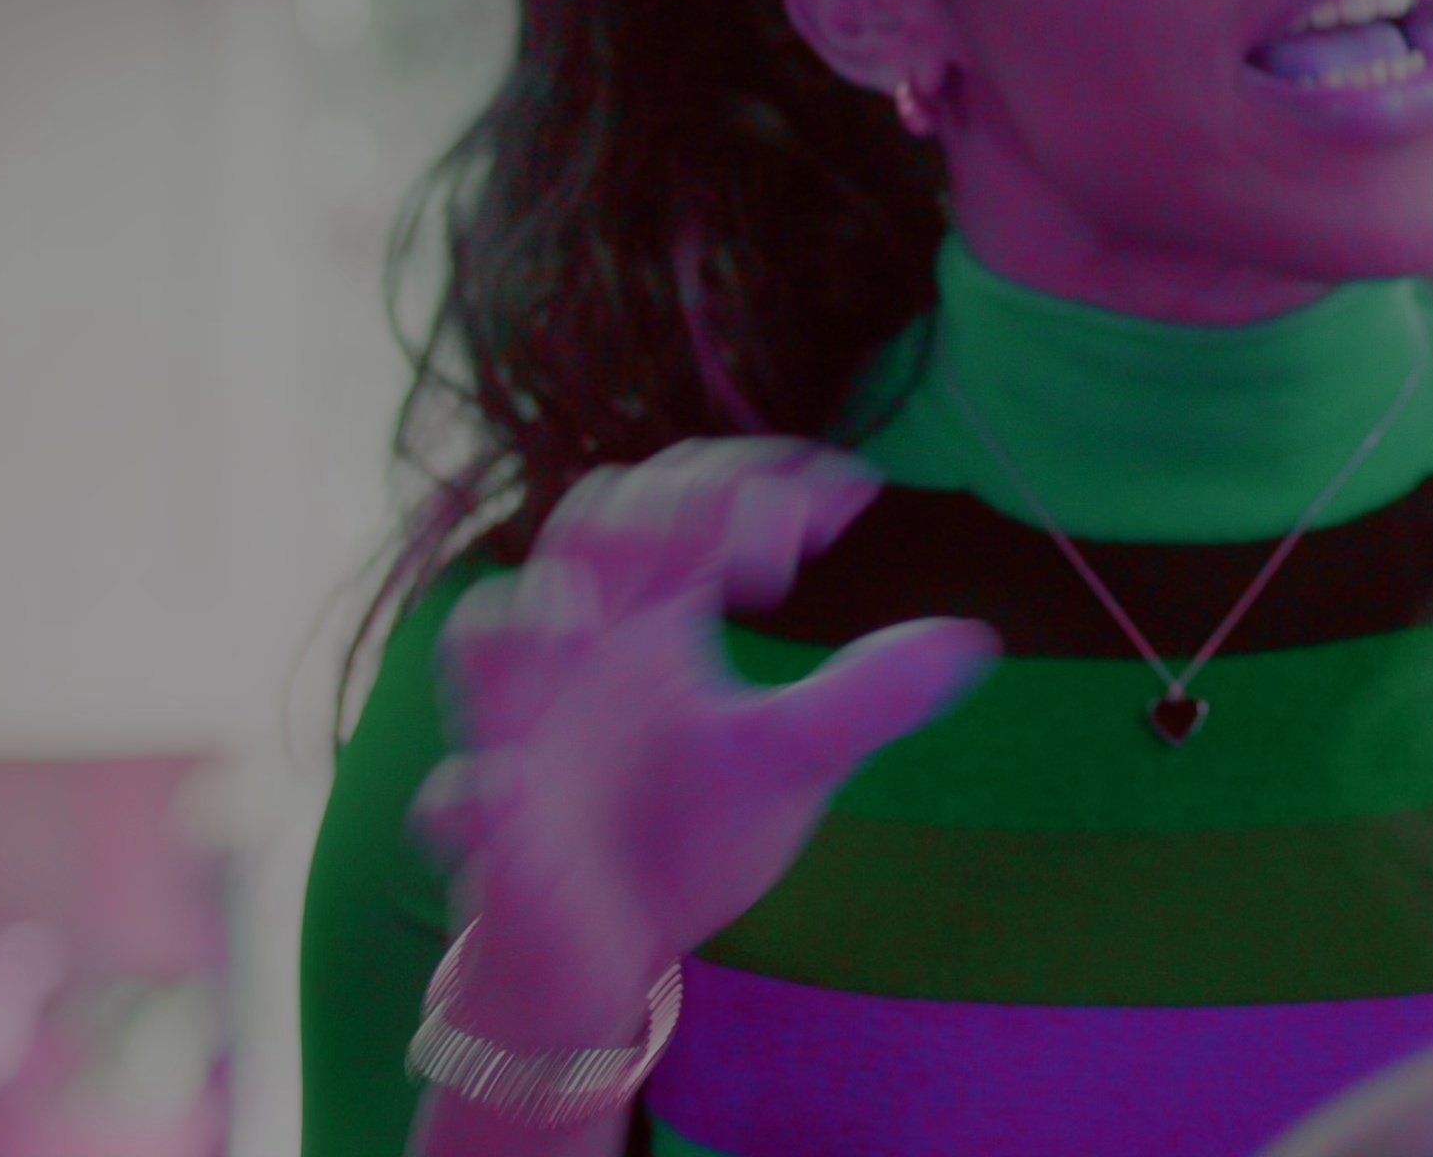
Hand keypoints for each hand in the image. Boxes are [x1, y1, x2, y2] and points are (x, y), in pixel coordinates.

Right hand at [412, 438, 997, 1045]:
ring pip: (484, 637)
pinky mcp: (493, 830)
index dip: (757, 477)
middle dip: (665, 512)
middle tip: (767, 543)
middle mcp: (577, 648)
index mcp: (646, 613)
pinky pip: (459, 798)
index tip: (851, 495)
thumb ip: (863, 697)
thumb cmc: (680, 833)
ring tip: (584, 622)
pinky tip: (502, 792)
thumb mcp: (787, 759)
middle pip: (589, 528)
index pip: (681, 497)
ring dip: (528, 620)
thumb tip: (973, 641)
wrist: (604, 956)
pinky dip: (471, 794)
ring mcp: (522, 731)